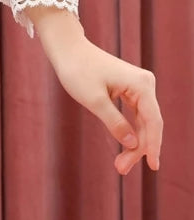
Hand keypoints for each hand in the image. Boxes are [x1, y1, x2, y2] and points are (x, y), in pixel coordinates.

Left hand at [28, 8, 162, 174]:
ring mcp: (138, 86)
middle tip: (121, 169)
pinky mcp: (129, 89)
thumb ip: (115, 123)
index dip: (152, 146)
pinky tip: (126, 147)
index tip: (152, 167)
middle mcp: (145, 84)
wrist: (67, 49)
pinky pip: (135, 116)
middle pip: (149, 124)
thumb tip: (133, 144)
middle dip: (138, 149)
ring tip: (121, 165)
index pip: (153, 122)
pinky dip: (130, 132)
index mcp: (141, 84)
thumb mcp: (94, 100)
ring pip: (142, 122)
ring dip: (134, 143)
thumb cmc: (77, 70)